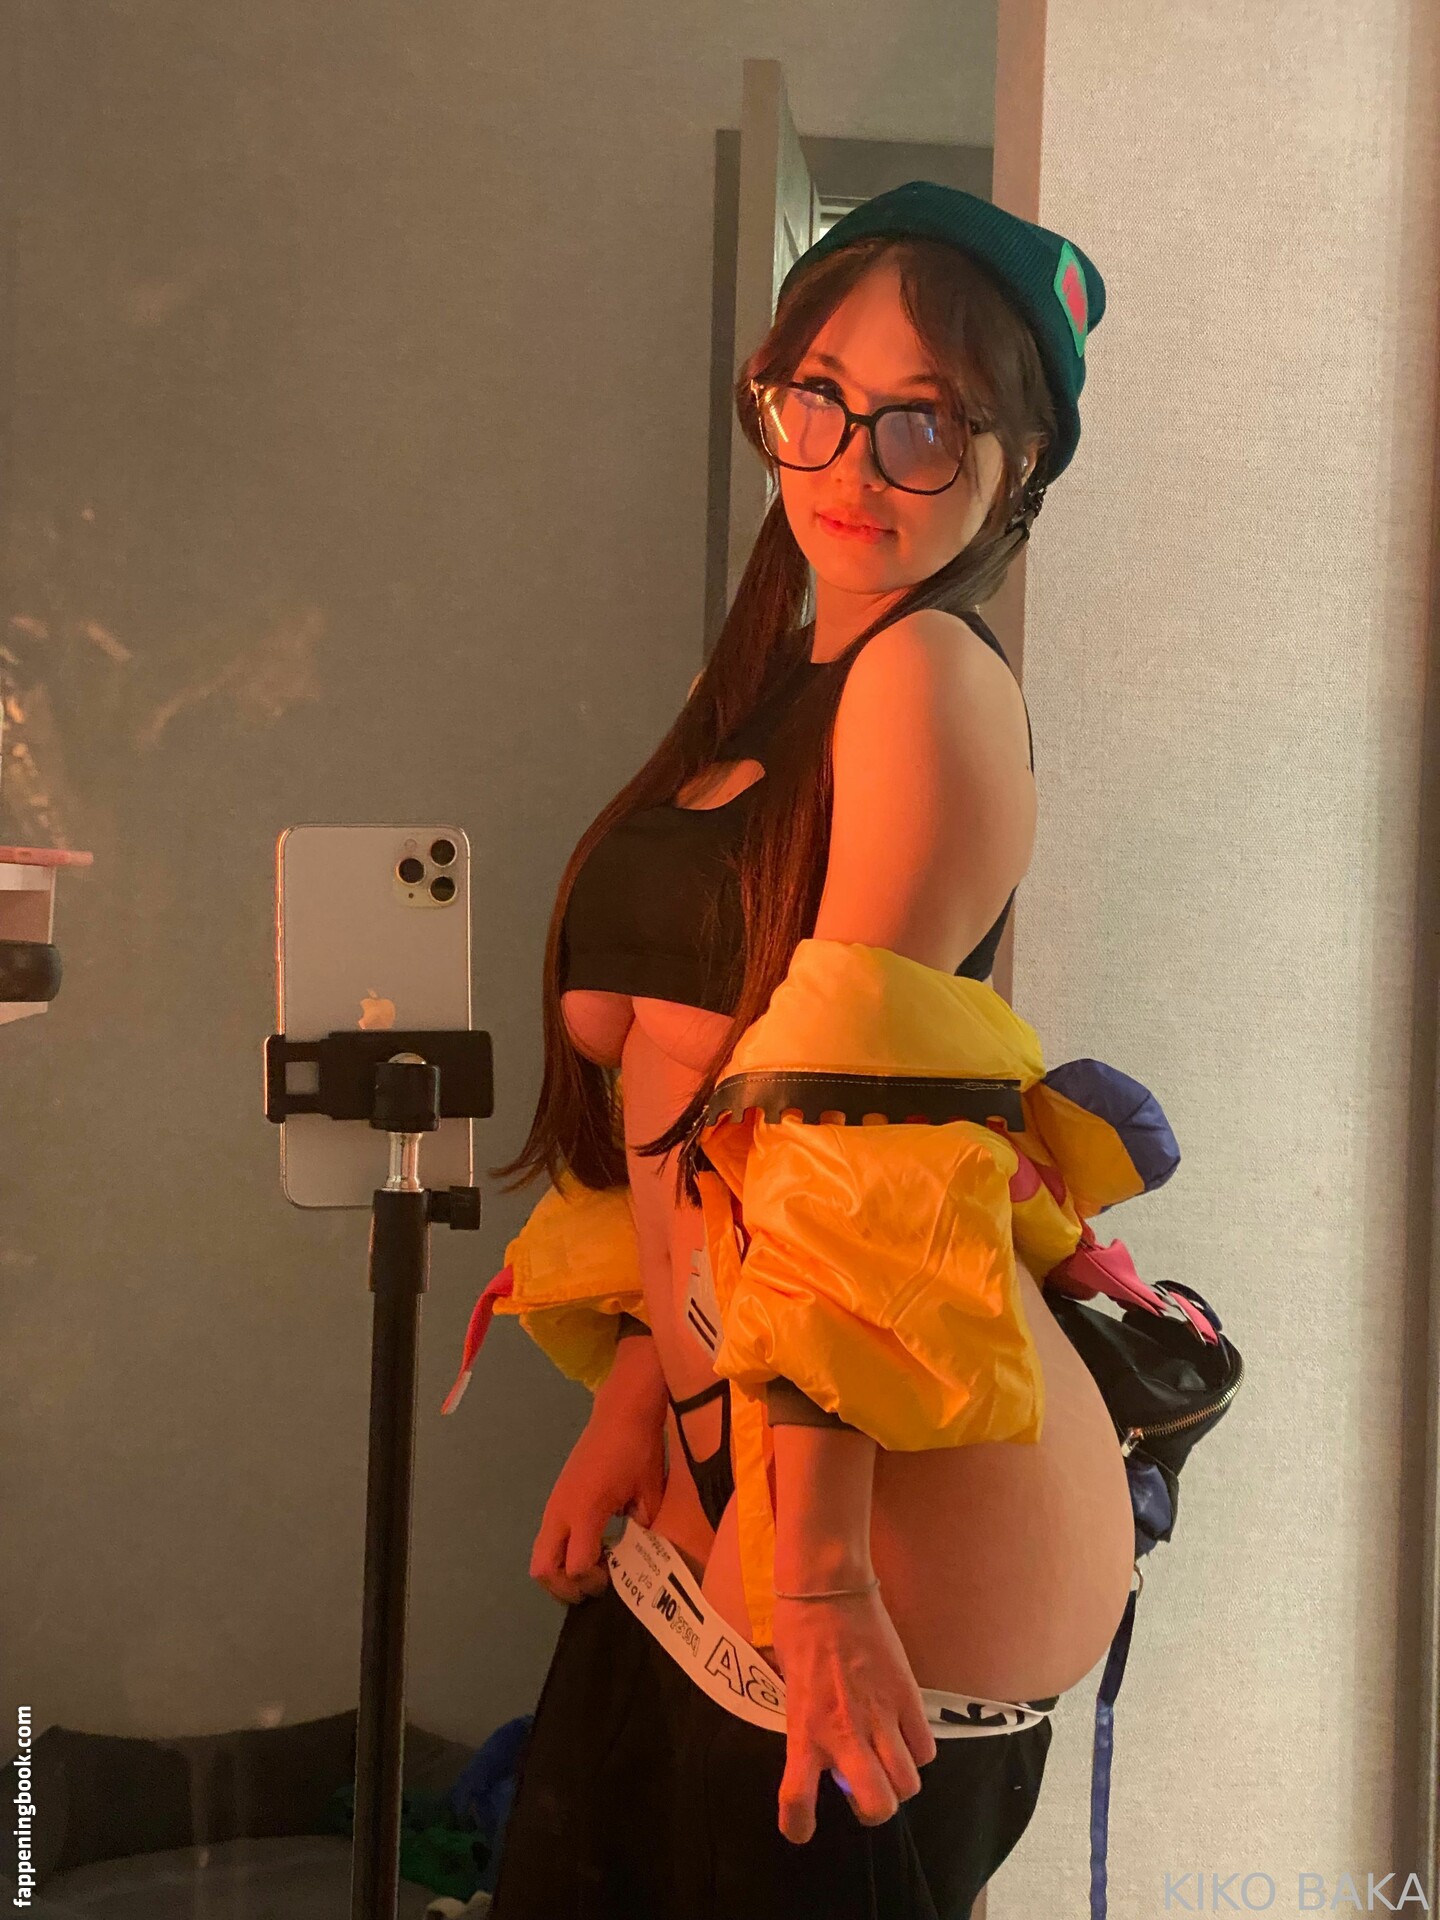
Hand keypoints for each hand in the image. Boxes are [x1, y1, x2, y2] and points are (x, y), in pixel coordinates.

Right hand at [529, 1392, 665, 1605]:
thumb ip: (642, 1530)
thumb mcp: (650, 1495)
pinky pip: (547, 1538)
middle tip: (593, 1587)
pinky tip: (591, 1545)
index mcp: (585, 1511)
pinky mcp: (555, 1498)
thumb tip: (639, 1555)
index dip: (594, 1582)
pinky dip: (561, 1553)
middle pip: (542, 1569)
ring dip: (560, 1572)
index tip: (615, 1577)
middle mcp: (561, 1511)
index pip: (576, 1567)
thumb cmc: (638, 1451)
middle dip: (564, 1589)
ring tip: (592, 1568)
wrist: (621, 1412)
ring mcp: (554, 1504)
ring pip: (540, 1555)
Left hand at [769, 1585, 937, 1842]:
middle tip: (864, 1791)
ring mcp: (881, 1715)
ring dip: (899, 1781)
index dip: (798, 1825)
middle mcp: (845, 1732)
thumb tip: (826, 1753)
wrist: (828, 1586)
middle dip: (873, 1809)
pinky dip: (918, 1751)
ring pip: (909, 1782)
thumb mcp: (790, 1687)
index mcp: (805, 1730)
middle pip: (878, 1805)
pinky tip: (904, 1735)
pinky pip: (926, 1748)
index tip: (800, 1831)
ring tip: (887, 1761)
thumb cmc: (798, 1631)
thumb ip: (807, 1725)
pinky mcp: (908, 1695)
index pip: (797, 1798)